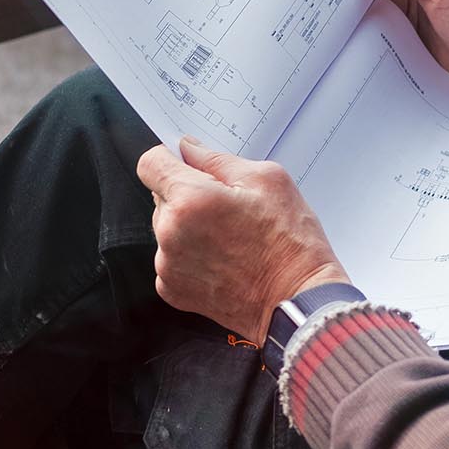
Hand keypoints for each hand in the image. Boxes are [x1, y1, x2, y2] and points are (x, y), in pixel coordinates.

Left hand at [136, 137, 348, 342]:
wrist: (298, 299)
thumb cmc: (290, 242)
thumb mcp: (267, 180)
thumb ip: (218, 159)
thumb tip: (190, 149)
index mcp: (191, 200)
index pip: (150, 163)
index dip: (168, 158)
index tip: (185, 163)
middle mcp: (171, 234)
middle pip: (160, 196)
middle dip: (187, 194)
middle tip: (227, 205)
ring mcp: (168, 265)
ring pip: (166, 228)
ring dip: (187, 225)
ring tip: (229, 236)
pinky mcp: (172, 290)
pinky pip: (170, 258)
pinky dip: (190, 254)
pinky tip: (223, 258)